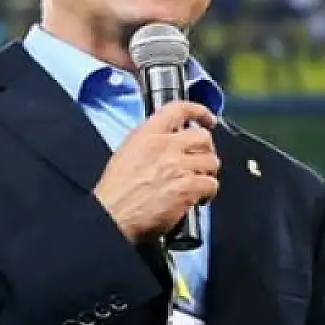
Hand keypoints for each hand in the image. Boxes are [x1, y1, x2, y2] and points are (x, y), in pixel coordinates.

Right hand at [94, 101, 219, 241]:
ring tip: (199, 181)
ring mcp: (178, 166)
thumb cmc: (116, 191)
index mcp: (148, 134)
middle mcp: (165, 146)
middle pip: (203, 137)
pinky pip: (211, 184)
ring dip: (208, 172)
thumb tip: (170, 143)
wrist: (113, 215)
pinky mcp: (187, 187)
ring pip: (211, 161)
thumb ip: (150, 143)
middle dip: (206, 149)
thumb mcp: (127, 153)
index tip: (207, 119)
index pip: (180, 109)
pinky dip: (208, 192)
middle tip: (202, 159)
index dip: (199, 111)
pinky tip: (199, 198)